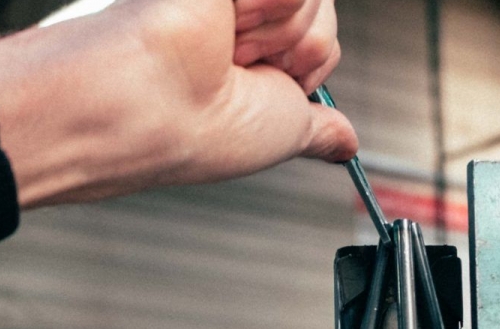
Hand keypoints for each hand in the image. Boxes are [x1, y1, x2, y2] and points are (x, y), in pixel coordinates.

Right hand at [0, 0, 356, 207]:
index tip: (268, 86)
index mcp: (251, 58)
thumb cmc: (199, 130)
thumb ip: (318, 128)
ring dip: (278, 28)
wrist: (154, 103)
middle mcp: (240, 20)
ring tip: (226, 48)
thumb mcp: (283, 136)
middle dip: (297, 46)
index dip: (308, 64)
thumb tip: (345, 144)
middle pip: (321, 12)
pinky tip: (225, 22)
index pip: (320, 39)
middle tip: (242, 67)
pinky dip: (272, 5)